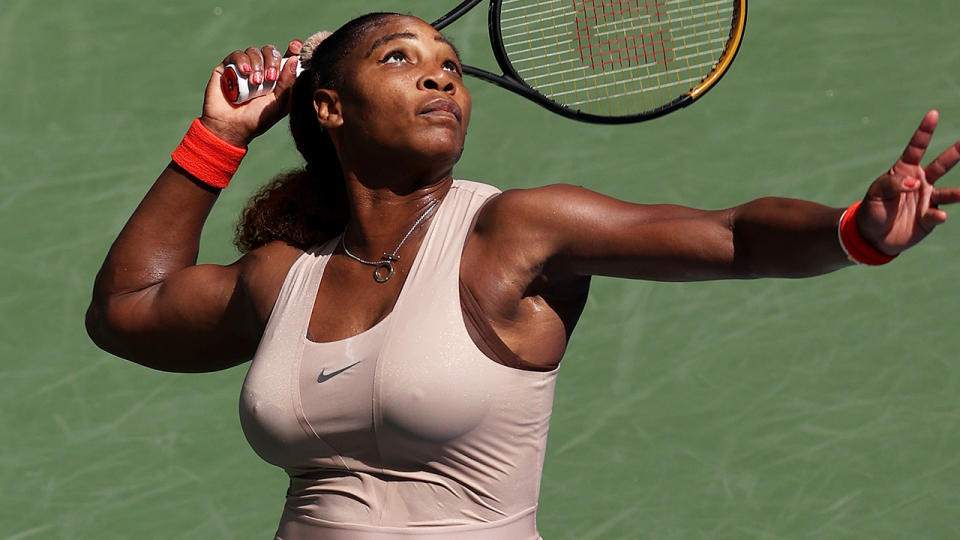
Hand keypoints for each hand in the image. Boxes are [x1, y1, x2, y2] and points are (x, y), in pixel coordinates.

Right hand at [199, 40, 303, 146]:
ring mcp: (244, 68)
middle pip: (271, 51)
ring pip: (254, 51)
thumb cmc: (258, 119)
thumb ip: (288, 82)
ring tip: (255, 83)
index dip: (293, 50)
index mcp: (277, 79)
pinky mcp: (227, 67)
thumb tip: (295, 59)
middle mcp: (261, 70)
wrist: (231, 127)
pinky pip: (237, 54)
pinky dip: (242, 61)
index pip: (286, 58)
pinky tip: (244, 73)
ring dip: (257, 64)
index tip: (296, 47)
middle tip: (271, 78)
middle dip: (273, 61)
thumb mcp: (279, 103)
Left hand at [857, 110, 959, 254]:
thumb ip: (893, 184)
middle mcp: (920, 182)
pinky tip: (938, 216)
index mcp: (905, 170)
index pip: (916, 147)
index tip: (933, 114)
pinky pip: (937, 214)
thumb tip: (915, 182)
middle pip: (941, 165)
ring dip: (957, 193)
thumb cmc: (872, 210)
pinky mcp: (929, 218)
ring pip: (948, 192)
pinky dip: (938, 216)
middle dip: (956, 153)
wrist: (872, 236)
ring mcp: (927, 199)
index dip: (925, 131)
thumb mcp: (876, 193)